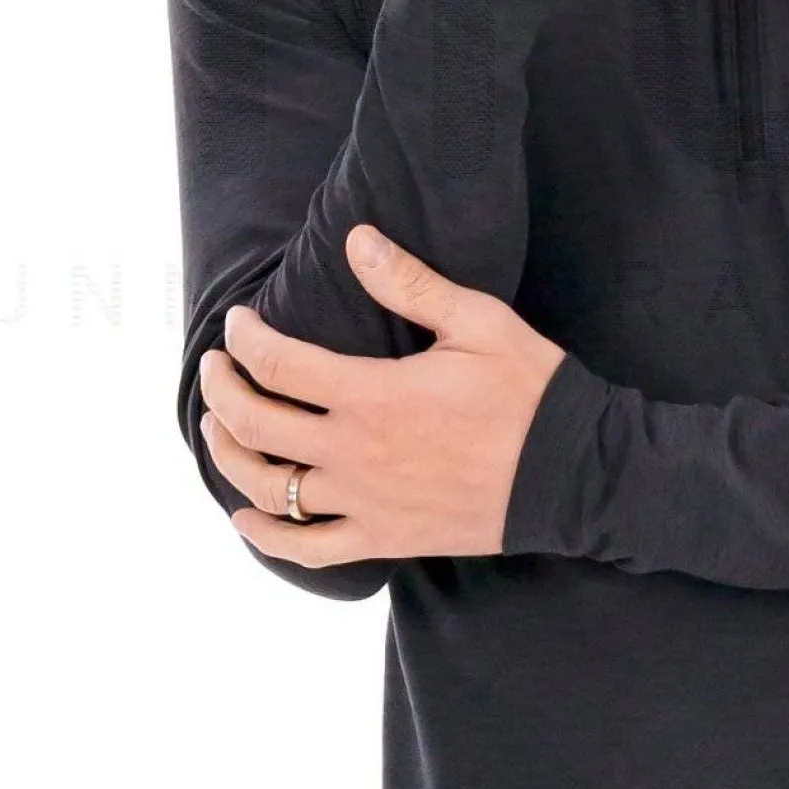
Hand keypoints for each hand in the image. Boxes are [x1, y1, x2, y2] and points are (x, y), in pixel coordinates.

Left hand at [197, 226, 568, 567]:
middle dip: (221, 389)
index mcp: (374, 394)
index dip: (245, 340)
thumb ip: (410, 284)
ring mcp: (366, 502)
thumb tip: (355, 240)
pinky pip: (309, 548)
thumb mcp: (478, 323)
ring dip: (228, 456)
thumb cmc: (530, 391)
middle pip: (255, 423)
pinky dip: (268, 537)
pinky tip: (246, 517)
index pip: (276, 364)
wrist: (574, 474)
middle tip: (215, 367)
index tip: (238, 323)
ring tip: (216, 428)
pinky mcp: (384, 538)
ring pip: (269, 488)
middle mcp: (356, 453)